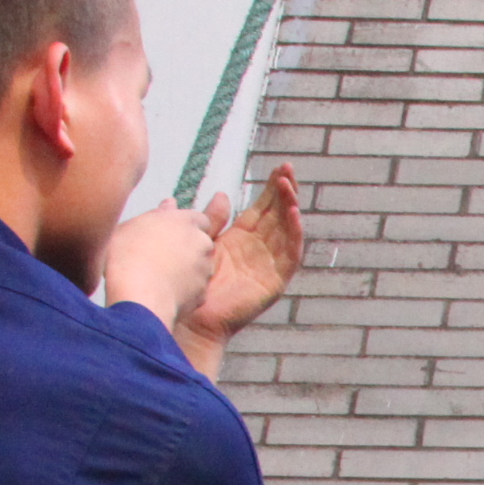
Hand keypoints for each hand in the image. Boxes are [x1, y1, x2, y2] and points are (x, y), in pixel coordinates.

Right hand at [98, 198, 220, 332]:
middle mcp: (201, 242)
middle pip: (201, 242)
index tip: (170, 234)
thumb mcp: (130, 226)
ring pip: (200, 266)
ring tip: (159, 275)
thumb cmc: (127, 258)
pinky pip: (195, 289)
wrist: (139, 296)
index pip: (198, 219)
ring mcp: (205, 269)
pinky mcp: (203, 292)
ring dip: (187, 269)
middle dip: (188, 248)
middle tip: (162, 255)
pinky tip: (163, 291)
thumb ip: (155, 214)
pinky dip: (184, 290)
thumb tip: (169, 205)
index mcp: (184, 221)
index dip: (185, 228)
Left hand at [174, 165, 304, 373]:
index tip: (279, 167)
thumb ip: (212, 218)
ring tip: (288, 185)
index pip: (263, 208)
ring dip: (290, 207)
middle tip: (288, 167)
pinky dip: (294, 235)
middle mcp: (259, 250)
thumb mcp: (200, 240)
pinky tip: (292, 214)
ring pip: (287, 231)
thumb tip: (220, 193)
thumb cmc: (189, 283)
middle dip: (285, 190)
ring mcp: (269, 265)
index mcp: (242, 239)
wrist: (189, 318)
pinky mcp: (274, 281)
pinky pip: (291, 256)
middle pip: (278, 214)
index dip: (272, 188)